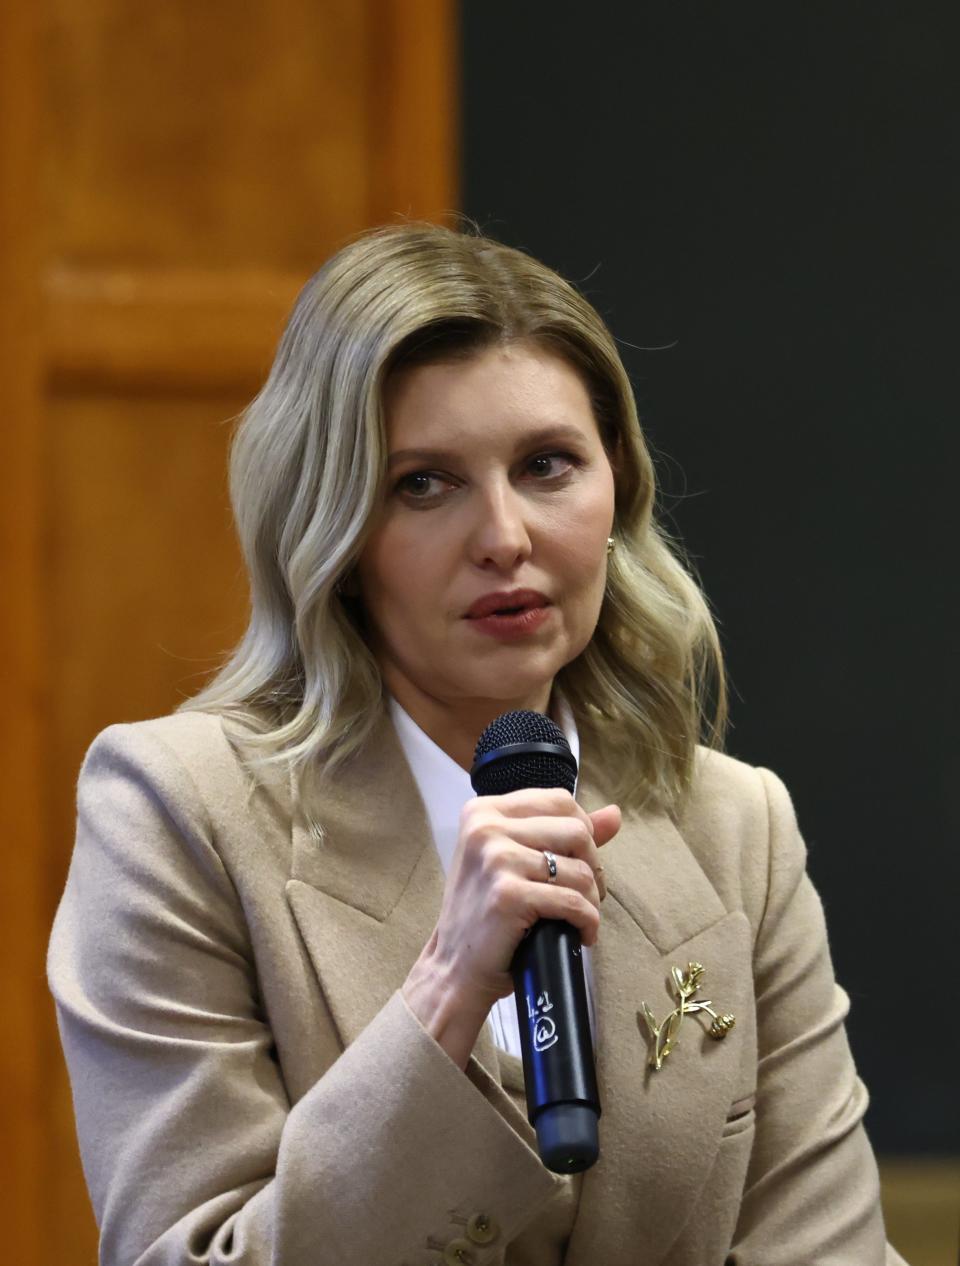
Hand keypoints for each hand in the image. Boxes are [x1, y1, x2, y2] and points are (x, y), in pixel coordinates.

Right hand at [403, 789, 620, 1049]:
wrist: (454, 967)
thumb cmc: (486, 914)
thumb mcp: (514, 861)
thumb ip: (561, 833)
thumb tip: (614, 814)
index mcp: (483, 811)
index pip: (558, 800)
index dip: (582, 832)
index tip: (578, 862)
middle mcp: (485, 828)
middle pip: (576, 830)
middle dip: (593, 866)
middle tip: (585, 894)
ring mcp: (495, 859)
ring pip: (580, 868)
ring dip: (592, 900)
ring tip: (580, 917)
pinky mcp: (508, 894)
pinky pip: (573, 901)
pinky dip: (588, 922)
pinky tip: (581, 934)